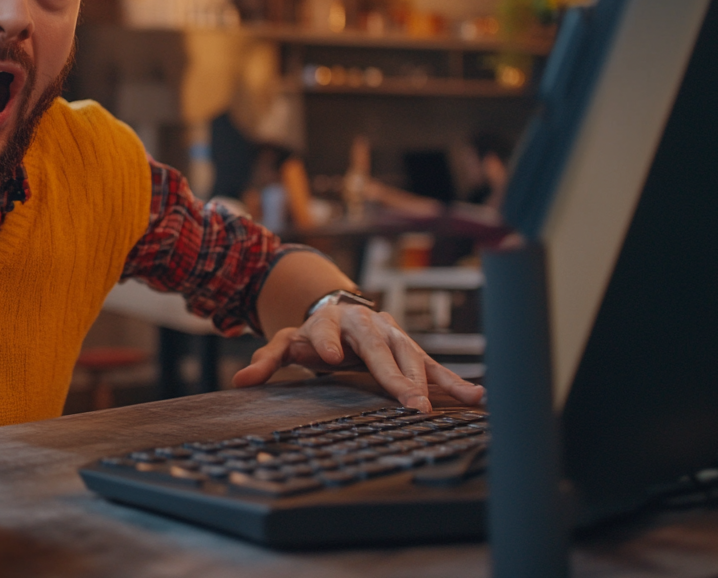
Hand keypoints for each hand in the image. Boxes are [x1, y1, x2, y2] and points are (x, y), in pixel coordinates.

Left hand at [231, 301, 485, 410]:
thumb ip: (266, 361)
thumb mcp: (285, 344)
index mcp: (329, 322)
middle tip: (407, 402)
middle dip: (392, 375)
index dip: (327, 342)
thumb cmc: (312, 334)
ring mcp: (391, 335)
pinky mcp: (409, 349)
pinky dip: (454, 382)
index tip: (329, 358)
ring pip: (410, 357)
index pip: (326, 330)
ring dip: (426, 383)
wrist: (339, 312)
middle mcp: (365, 324)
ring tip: (435, 406)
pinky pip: (433, 367)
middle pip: (378, 348)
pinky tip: (476, 397)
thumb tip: (241, 381)